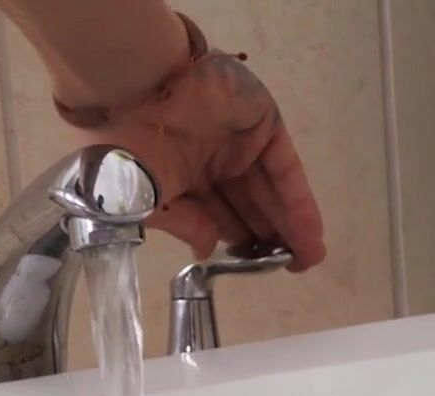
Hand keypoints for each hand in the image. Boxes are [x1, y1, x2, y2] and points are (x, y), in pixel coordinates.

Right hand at [72, 53, 325, 270]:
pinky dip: (299, 203)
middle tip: (288, 266)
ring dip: (290, 225)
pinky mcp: (262, 122)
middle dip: (268, 235)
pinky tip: (310, 236)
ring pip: (270, 190)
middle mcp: (208, 158)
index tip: (254, 266)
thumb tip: (206, 250)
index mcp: (177, 177)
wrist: (133, 92)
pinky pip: (285, 169)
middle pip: (247, 204)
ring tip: (308, 258)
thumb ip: (186, 224)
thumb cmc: (124, 155)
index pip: (215, 214)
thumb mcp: (148, 203)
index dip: (237, 241)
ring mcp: (237, 140)